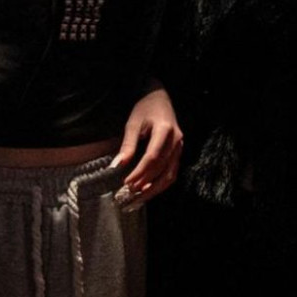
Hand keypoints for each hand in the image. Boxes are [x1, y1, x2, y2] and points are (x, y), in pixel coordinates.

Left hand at [113, 86, 182, 206]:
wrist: (158, 97)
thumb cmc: (144, 108)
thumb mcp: (133, 123)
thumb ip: (127, 145)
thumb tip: (116, 167)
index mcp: (165, 130)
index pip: (153, 157)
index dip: (140, 172)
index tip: (126, 183)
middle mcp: (176, 140)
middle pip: (162, 168)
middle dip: (145, 184)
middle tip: (129, 195)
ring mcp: (180, 147)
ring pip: (170, 175)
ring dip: (154, 189)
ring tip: (137, 199)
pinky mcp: (178, 152)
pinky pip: (172, 172)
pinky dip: (160, 184)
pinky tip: (147, 191)